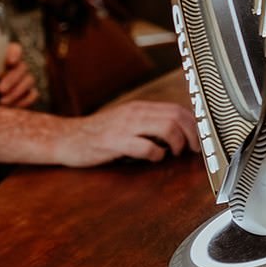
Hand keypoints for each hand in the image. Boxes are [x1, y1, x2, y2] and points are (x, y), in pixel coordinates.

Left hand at [0, 42, 39, 108]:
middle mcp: (16, 67)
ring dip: (17, 92)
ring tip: (2, 103)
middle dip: (12, 79)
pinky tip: (14, 107)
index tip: (9, 62)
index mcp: (2, 57)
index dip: (15, 53)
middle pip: (22, 67)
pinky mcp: (28, 91)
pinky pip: (33, 94)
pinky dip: (26, 100)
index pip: (15, 49)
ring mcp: (24, 79)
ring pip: (29, 81)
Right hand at [53, 101, 199, 166]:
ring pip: (166, 128)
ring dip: (177, 143)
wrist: (66, 138)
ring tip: (173, 153)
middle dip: (192, 135)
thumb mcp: (127, 121)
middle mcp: (135, 113)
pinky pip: (145, 147)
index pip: (177, 109)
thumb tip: (179, 132)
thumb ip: (149, 123)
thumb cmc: (99, 133)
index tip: (199, 138)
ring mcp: (125, 127)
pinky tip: (153, 158)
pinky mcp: (114, 143)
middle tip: (192, 149)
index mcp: (140, 108)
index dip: (194, 124)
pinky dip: (156, 155)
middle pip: (177, 117)